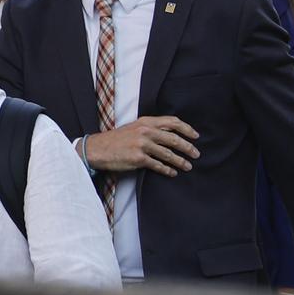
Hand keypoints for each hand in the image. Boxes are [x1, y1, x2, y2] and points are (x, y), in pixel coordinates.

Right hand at [84, 115, 198, 176]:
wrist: (97, 149)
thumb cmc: (115, 139)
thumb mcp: (133, 127)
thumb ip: (150, 128)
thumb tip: (170, 134)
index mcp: (145, 121)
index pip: (172, 122)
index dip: (187, 129)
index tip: (195, 136)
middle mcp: (145, 131)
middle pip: (174, 139)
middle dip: (188, 148)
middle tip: (196, 154)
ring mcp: (142, 145)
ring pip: (168, 154)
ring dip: (180, 161)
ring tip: (188, 166)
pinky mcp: (138, 159)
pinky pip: (158, 165)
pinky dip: (167, 170)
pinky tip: (172, 173)